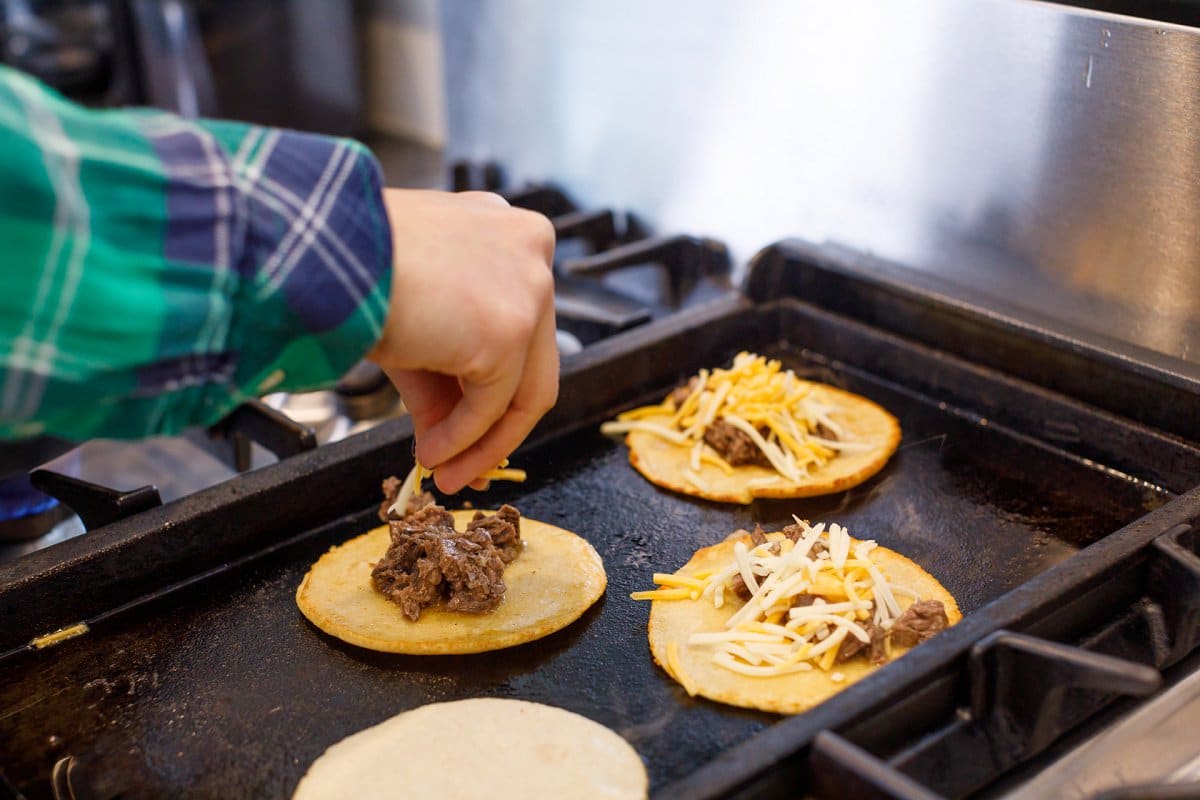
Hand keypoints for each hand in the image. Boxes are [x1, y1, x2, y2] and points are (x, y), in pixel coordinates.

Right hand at [366, 189, 557, 493]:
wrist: (315, 252)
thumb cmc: (347, 268)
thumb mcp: (415, 323)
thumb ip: (444, 378)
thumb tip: (450, 443)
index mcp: (509, 234)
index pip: (522, 327)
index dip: (496, 389)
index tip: (471, 431)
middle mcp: (531, 250)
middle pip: (533, 360)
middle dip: (497, 427)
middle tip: (465, 467)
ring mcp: (529, 288)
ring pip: (523, 390)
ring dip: (481, 443)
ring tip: (444, 472)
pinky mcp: (510, 328)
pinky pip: (490, 405)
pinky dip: (462, 439)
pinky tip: (431, 455)